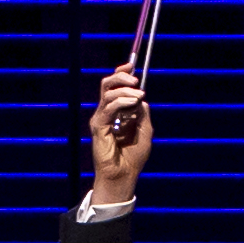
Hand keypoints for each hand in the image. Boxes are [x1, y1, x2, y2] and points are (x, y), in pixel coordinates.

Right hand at [87, 62, 154, 200]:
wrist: (124, 175)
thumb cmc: (133, 157)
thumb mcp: (145, 130)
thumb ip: (143, 113)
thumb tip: (141, 98)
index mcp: (117, 112)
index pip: (114, 87)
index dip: (121, 74)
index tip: (132, 67)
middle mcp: (107, 113)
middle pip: (107, 85)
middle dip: (121, 77)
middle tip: (135, 81)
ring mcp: (101, 119)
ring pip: (108, 93)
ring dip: (125, 91)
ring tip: (138, 96)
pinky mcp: (98, 126)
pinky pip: (108, 108)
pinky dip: (121, 102)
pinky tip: (133, 104)